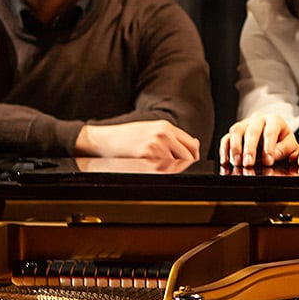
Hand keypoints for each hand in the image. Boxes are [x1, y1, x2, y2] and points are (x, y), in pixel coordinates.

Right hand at [76, 118, 199, 164]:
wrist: (105, 140)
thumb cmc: (125, 136)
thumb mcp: (151, 129)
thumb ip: (171, 136)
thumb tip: (193, 145)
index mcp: (165, 126)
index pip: (191, 144)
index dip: (193, 156)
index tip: (190, 162)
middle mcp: (163, 133)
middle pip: (188, 155)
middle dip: (186, 165)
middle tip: (177, 170)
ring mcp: (156, 144)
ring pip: (178, 164)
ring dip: (172, 170)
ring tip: (159, 168)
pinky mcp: (147, 156)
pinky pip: (164, 170)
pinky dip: (162, 172)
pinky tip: (152, 169)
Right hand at [217, 112, 298, 167]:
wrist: (275, 139)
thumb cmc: (283, 143)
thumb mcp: (290, 146)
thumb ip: (285, 150)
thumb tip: (274, 155)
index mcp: (274, 120)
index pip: (270, 131)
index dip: (268, 147)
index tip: (268, 161)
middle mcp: (258, 119)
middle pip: (252, 130)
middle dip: (249, 148)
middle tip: (249, 163)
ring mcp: (244, 124)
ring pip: (236, 130)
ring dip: (236, 147)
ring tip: (238, 162)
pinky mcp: (234, 133)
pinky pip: (226, 138)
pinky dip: (224, 150)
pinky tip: (225, 161)